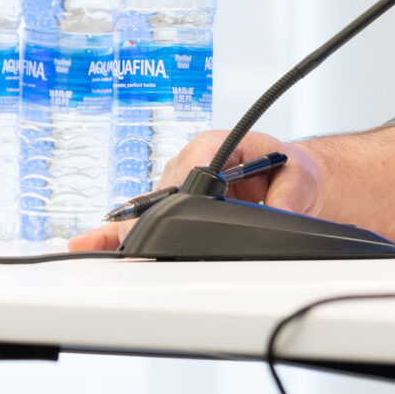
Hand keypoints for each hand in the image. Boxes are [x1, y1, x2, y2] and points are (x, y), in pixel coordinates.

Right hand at [67, 130, 324, 251]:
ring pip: (149, 206)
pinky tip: (94, 246)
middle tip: (137, 242)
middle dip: (150, 217)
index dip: (184, 186)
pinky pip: (144, 218)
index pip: (194, 163)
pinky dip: (121, 233)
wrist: (292, 180)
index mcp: (219, 143)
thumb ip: (287, 198)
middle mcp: (192, 161)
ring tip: (105, 250)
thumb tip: (277, 215)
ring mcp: (179, 183)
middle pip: (164, 189)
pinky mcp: (175, 204)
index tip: (175, 207)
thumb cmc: (292, 171)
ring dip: (131, 228)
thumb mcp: (300, 181)